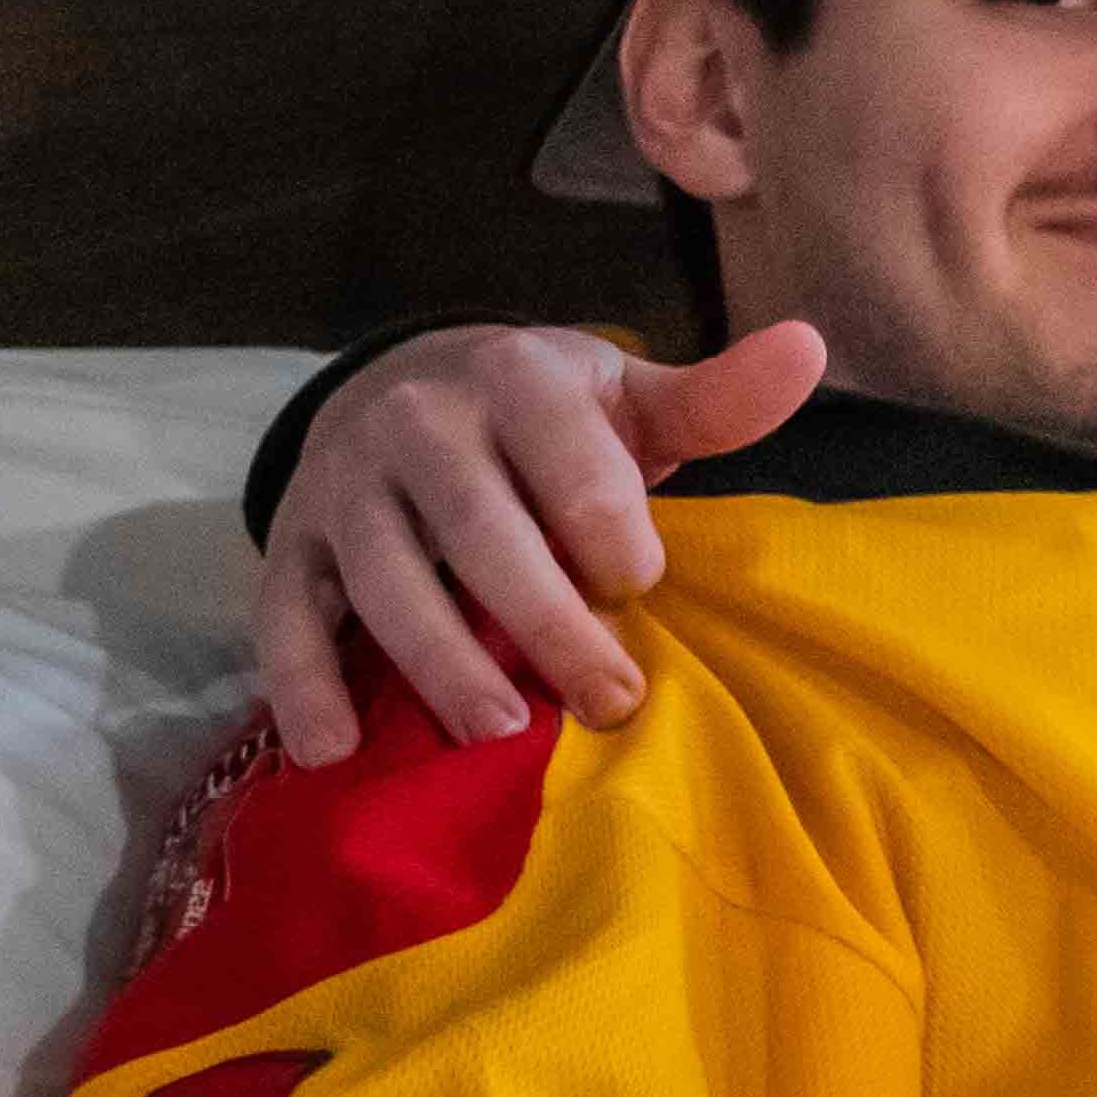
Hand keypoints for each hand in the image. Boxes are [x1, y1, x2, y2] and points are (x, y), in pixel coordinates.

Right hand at [247, 319, 823, 761]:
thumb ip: (715, 400)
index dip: (613, 537)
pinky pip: (287, 617)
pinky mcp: (291, 548)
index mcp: (515, 378)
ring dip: (438, 659)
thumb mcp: (628, 398)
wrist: (401, 391)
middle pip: (481, 532)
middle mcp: (417, 424)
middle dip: (546, 621)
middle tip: (606, 700)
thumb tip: (809, 348)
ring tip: (495, 731)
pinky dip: (302, 682)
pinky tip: (333, 748)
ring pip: (386, 580)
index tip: (642, 589)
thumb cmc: (546, 421)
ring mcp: (344, 488)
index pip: (572, 466)